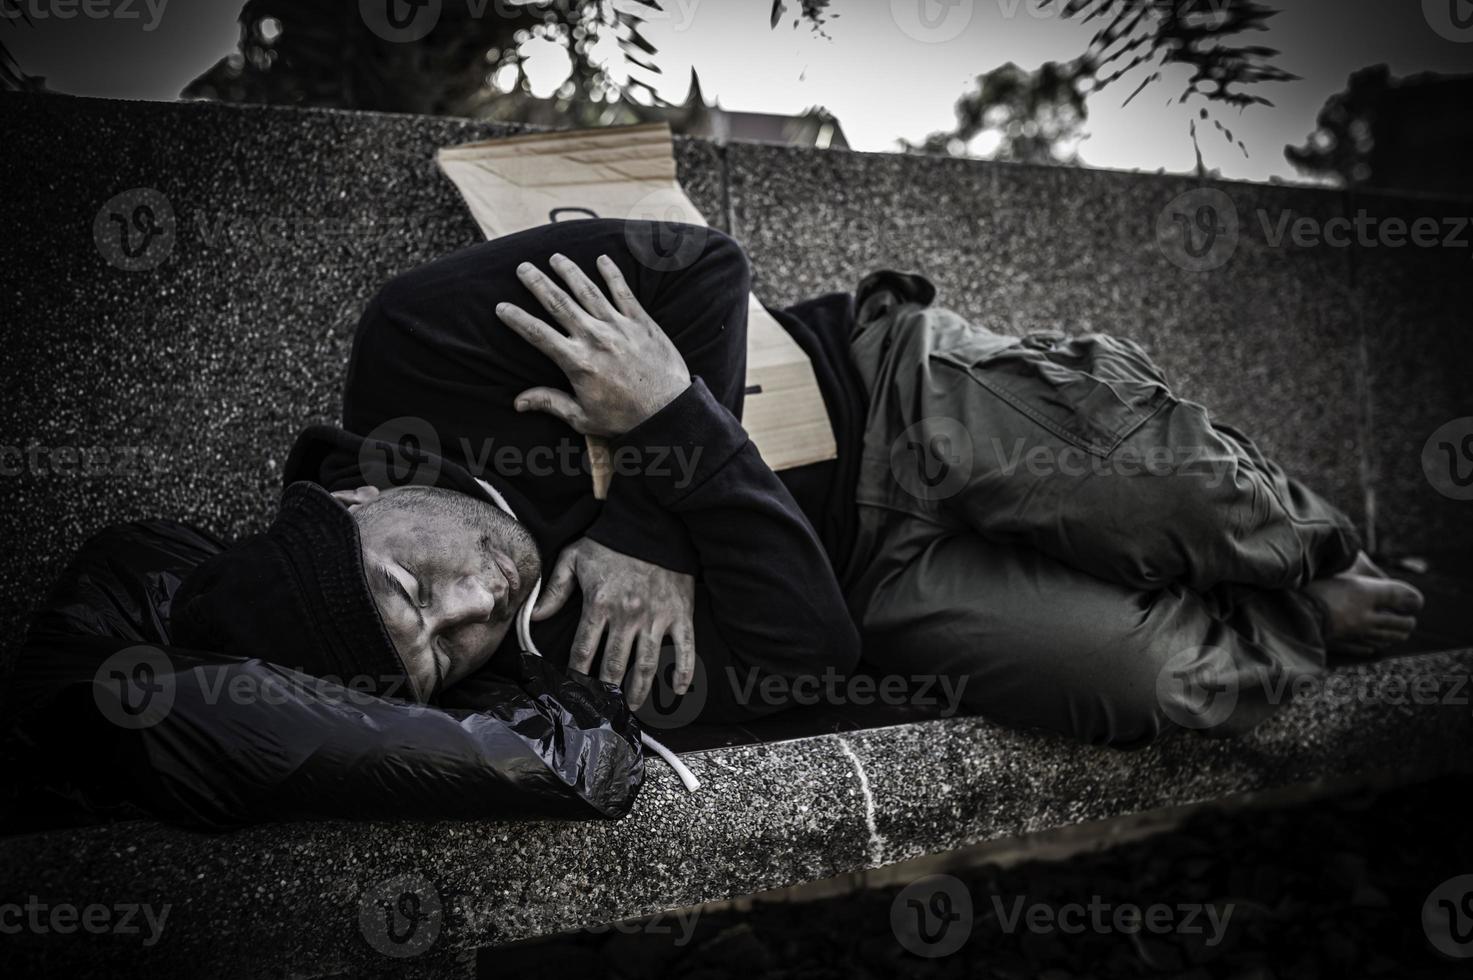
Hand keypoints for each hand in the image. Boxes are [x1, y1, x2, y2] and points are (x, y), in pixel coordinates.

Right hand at [496, 253, 690, 437]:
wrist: (668, 411)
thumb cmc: (624, 418)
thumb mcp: (583, 418)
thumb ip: (550, 403)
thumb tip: (518, 402)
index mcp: (577, 362)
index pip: (538, 334)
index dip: (517, 319)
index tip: (501, 306)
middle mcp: (594, 338)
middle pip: (559, 303)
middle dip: (538, 283)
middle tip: (523, 267)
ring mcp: (619, 327)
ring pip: (588, 291)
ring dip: (570, 272)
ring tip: (555, 258)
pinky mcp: (641, 322)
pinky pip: (623, 292)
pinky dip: (612, 274)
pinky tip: (602, 259)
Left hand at [532, 537, 695, 708]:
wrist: (651, 525)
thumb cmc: (610, 542)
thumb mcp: (574, 558)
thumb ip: (554, 589)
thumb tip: (535, 618)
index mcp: (600, 604)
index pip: (584, 650)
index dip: (578, 675)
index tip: (574, 691)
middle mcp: (628, 616)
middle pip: (614, 665)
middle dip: (606, 691)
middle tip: (602, 708)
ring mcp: (656, 617)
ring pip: (646, 663)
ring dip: (638, 689)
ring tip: (631, 706)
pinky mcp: (680, 614)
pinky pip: (684, 649)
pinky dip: (682, 672)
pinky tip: (677, 691)